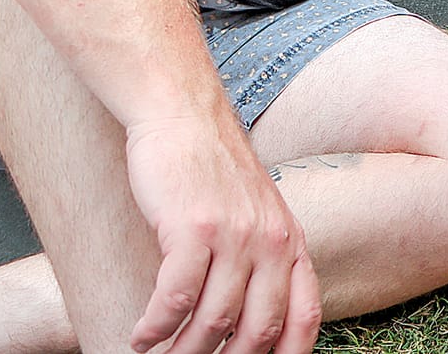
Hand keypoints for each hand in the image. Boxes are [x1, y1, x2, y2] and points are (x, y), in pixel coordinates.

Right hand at [122, 114, 319, 353]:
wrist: (186, 117)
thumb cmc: (214, 172)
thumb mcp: (258, 214)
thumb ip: (264, 260)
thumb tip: (247, 323)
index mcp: (292, 242)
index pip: (305, 316)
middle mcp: (273, 241)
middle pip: (258, 330)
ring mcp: (237, 234)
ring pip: (214, 321)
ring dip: (181, 351)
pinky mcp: (195, 226)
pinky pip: (176, 297)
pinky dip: (156, 326)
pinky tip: (142, 334)